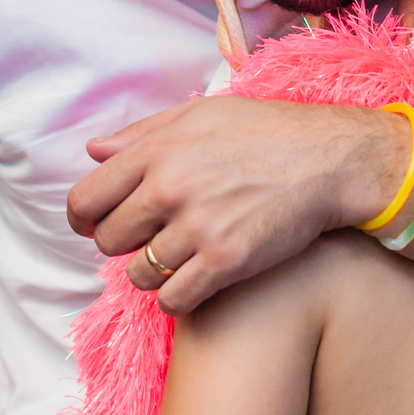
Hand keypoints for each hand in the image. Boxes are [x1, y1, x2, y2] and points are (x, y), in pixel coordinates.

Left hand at [67, 96, 412, 314]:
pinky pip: (173, 299)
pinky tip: (193, 281)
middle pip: (109, 240)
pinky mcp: (227, 261)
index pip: (87, 199)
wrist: (329, 159)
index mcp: (156, 152)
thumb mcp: (201, 115)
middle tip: (147, 239)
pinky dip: (177, 297)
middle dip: (122, 244)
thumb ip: (142, 133)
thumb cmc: (266, 132)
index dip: (84, 218)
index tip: (94, 225)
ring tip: (175, 259)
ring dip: (151, 273)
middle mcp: (170, 190)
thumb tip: (94, 150)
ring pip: (139, 275)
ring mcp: (198, 227)